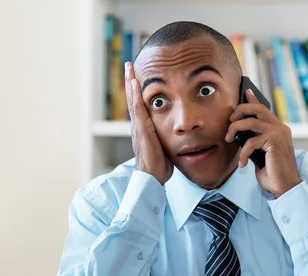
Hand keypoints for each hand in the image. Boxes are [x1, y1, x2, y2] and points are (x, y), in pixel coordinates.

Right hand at [125, 62, 172, 184]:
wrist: (152, 179)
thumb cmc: (160, 167)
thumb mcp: (165, 147)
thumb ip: (168, 138)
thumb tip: (178, 134)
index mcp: (143, 128)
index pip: (140, 104)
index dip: (137, 90)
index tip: (137, 76)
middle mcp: (138, 125)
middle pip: (133, 98)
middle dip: (131, 81)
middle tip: (129, 65)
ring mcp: (138, 127)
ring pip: (133, 100)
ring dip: (131, 83)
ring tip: (129, 67)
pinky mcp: (141, 130)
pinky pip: (138, 109)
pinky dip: (135, 95)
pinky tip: (135, 83)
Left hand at [225, 89, 301, 197]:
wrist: (285, 187)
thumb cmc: (273, 173)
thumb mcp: (260, 154)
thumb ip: (254, 142)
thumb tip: (239, 135)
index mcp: (278, 130)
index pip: (264, 109)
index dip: (253, 99)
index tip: (245, 91)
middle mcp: (280, 128)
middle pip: (257, 109)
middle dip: (239, 111)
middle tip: (230, 121)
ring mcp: (279, 134)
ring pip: (250, 122)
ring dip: (235, 129)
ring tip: (228, 140)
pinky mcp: (275, 142)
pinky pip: (251, 142)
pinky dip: (243, 152)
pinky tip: (243, 163)